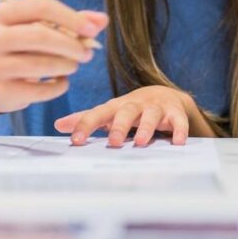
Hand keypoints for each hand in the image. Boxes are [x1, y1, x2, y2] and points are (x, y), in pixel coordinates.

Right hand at [0, 0, 107, 113]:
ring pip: (36, 64)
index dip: (71, 18)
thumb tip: (102, 20)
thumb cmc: (29, 47)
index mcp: (3, 12)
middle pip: (37, 34)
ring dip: (64, 66)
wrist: (0, 80)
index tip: (93, 30)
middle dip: (69, 45)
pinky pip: (36, 90)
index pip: (41, 6)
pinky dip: (56, 87)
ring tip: (74, 66)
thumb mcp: (50, 29)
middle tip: (87, 53)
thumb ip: (77, 22)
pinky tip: (62, 83)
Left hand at [54, 85, 192, 146]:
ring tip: (141, 143)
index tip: (75, 141)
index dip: (86, 125)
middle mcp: (135, 104)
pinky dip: (179, 130)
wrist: (165, 95)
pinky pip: (178, 121)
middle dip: (119, 126)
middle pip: (125, 112)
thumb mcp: (110, 111)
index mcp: (117, 106)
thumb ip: (87, 118)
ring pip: (151, 115)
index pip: (98, 113)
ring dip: (146, 128)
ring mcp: (156, 108)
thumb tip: (58, 124)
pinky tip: (178, 143)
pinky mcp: (175, 113)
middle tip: (112, 143)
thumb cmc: (131, 109)